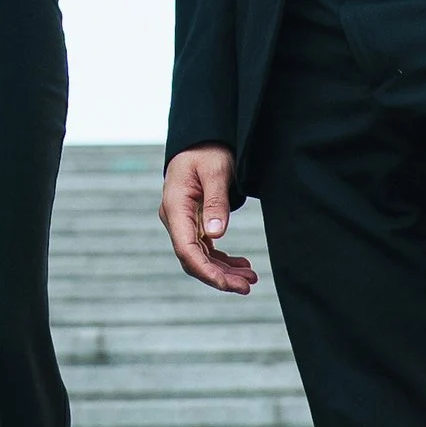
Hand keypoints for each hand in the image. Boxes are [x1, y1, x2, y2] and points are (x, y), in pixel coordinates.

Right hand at [161, 145, 254, 294]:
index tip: (228, 284)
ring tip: (251, 279)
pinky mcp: (193, 222)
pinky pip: (205, 248)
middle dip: (219, 276)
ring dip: (224, 271)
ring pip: (200, 257)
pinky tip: (242, 266)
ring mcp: (183, 221)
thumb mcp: (216, 172)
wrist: (201, 140)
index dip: (206, 271)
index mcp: (175, 206)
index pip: (186, 249)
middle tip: (247, 286)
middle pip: (193, 258)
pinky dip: (222, 259)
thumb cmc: (208, 151)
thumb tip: (216, 235)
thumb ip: (216, 202)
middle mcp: (175, 218)